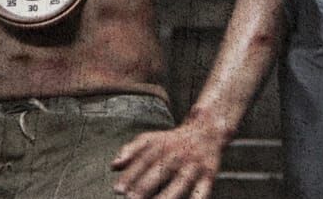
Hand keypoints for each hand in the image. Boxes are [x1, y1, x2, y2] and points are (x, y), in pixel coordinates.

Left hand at [111, 120, 227, 198]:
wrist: (207, 130)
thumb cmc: (173, 140)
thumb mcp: (151, 139)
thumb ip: (131, 150)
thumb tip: (113, 166)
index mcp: (162, 145)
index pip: (143, 160)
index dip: (130, 175)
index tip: (118, 189)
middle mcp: (178, 154)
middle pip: (160, 170)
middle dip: (145, 185)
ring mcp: (194, 164)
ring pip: (180, 181)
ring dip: (167, 195)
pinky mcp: (209, 174)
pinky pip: (203, 189)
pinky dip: (197, 198)